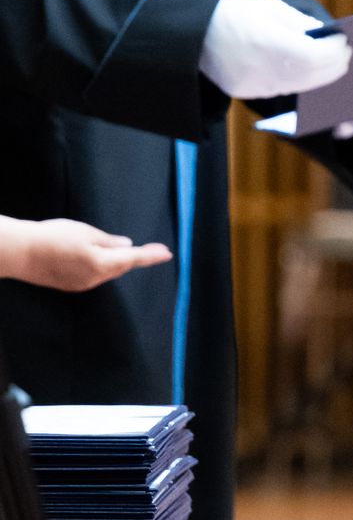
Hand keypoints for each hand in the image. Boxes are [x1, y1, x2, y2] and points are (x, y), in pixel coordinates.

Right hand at [0, 217, 171, 290]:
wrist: (18, 253)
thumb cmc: (52, 237)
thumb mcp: (85, 232)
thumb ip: (109, 241)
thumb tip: (125, 246)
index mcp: (102, 264)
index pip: (134, 259)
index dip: (151, 255)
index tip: (167, 253)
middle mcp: (94, 279)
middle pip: (120, 267)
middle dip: (131, 257)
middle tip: (143, 247)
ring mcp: (81, 285)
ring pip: (106, 272)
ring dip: (113, 261)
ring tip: (106, 246)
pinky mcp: (69, 286)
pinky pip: (91, 275)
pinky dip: (97, 266)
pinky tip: (88, 256)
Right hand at [199, 0, 351, 99]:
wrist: (189, 26)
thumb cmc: (231, 9)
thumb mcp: (268, 6)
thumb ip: (299, 23)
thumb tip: (324, 34)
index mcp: (266, 41)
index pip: (313, 55)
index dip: (333, 51)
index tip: (344, 41)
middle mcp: (259, 67)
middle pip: (309, 75)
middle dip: (332, 65)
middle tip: (346, 55)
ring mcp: (250, 83)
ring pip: (297, 86)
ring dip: (319, 76)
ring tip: (333, 63)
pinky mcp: (243, 91)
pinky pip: (279, 89)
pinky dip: (298, 81)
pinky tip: (308, 71)